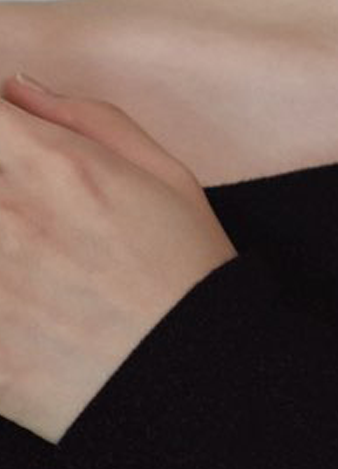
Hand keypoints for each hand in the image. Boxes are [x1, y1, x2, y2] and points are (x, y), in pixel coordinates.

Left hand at [0, 72, 238, 443]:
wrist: (187, 380)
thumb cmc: (182, 269)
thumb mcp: (160, 170)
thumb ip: (82, 116)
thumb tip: (17, 88)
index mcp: (51, 162)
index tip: (10, 139)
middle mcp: (6, 212)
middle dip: (1, 180)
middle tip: (22, 198)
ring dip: (0, 224)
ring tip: (30, 251)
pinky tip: (23, 295)